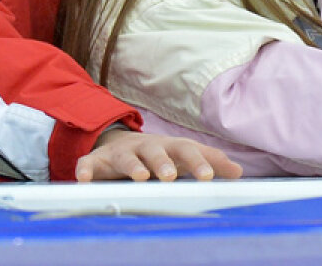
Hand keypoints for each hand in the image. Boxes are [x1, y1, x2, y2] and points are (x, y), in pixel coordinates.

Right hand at [75, 128, 243, 181]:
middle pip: (156, 151)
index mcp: (170, 147)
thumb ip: (211, 162)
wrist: (120, 142)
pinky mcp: (98, 160)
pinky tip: (83, 179)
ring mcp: (122, 152)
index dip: (197, 162)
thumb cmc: (160, 154)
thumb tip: (239, 172)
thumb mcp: (184, 156)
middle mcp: (147, 146)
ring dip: (133, 166)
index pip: (187, 151)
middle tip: (170, 176)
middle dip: (163, 162)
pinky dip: (86, 169)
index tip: (208, 177)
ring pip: (127, 157)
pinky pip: (90, 163)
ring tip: (141, 177)